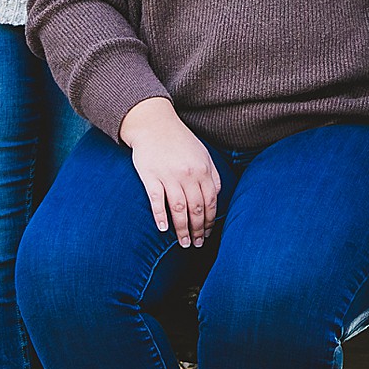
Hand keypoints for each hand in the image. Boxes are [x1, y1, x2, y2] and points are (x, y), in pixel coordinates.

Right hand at [119, 97, 220, 247]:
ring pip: (179, 209)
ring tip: (184, 243)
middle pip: (196, 209)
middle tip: (197, 244)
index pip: (210, 202)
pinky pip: (157, 200)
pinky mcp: (150, 176)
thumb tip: (217, 196)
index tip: (208, 234)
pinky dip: (161, 216)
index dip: (210, 221)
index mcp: (203, 170)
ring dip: (182, 229)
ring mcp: (168, 175)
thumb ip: (212, 174)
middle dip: (198, 230)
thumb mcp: (203, 153)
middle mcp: (188, 174)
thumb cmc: (179, 140)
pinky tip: (163, 228)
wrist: (153, 123)